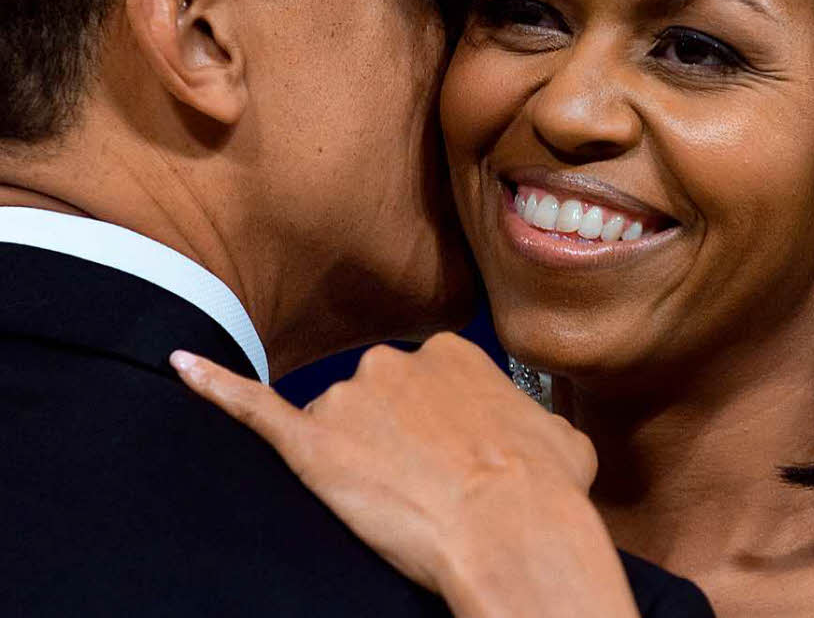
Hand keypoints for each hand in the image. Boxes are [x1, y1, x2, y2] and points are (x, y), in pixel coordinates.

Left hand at [170, 333, 637, 617]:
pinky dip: (215, 388)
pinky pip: (252, 407)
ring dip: (356, 459)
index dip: (434, 425)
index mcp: (448, 352)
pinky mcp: (310, 441)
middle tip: (425, 484)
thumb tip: (533, 431)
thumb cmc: (543, 488)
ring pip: (336, 424)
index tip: (447, 454)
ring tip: (398, 501)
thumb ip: (531, 418)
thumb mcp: (561, 437)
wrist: (513, 527)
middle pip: (375, 398)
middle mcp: (393, 363)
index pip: (423, 380)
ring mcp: (350, 398)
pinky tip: (185, 370)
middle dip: (392, 438)